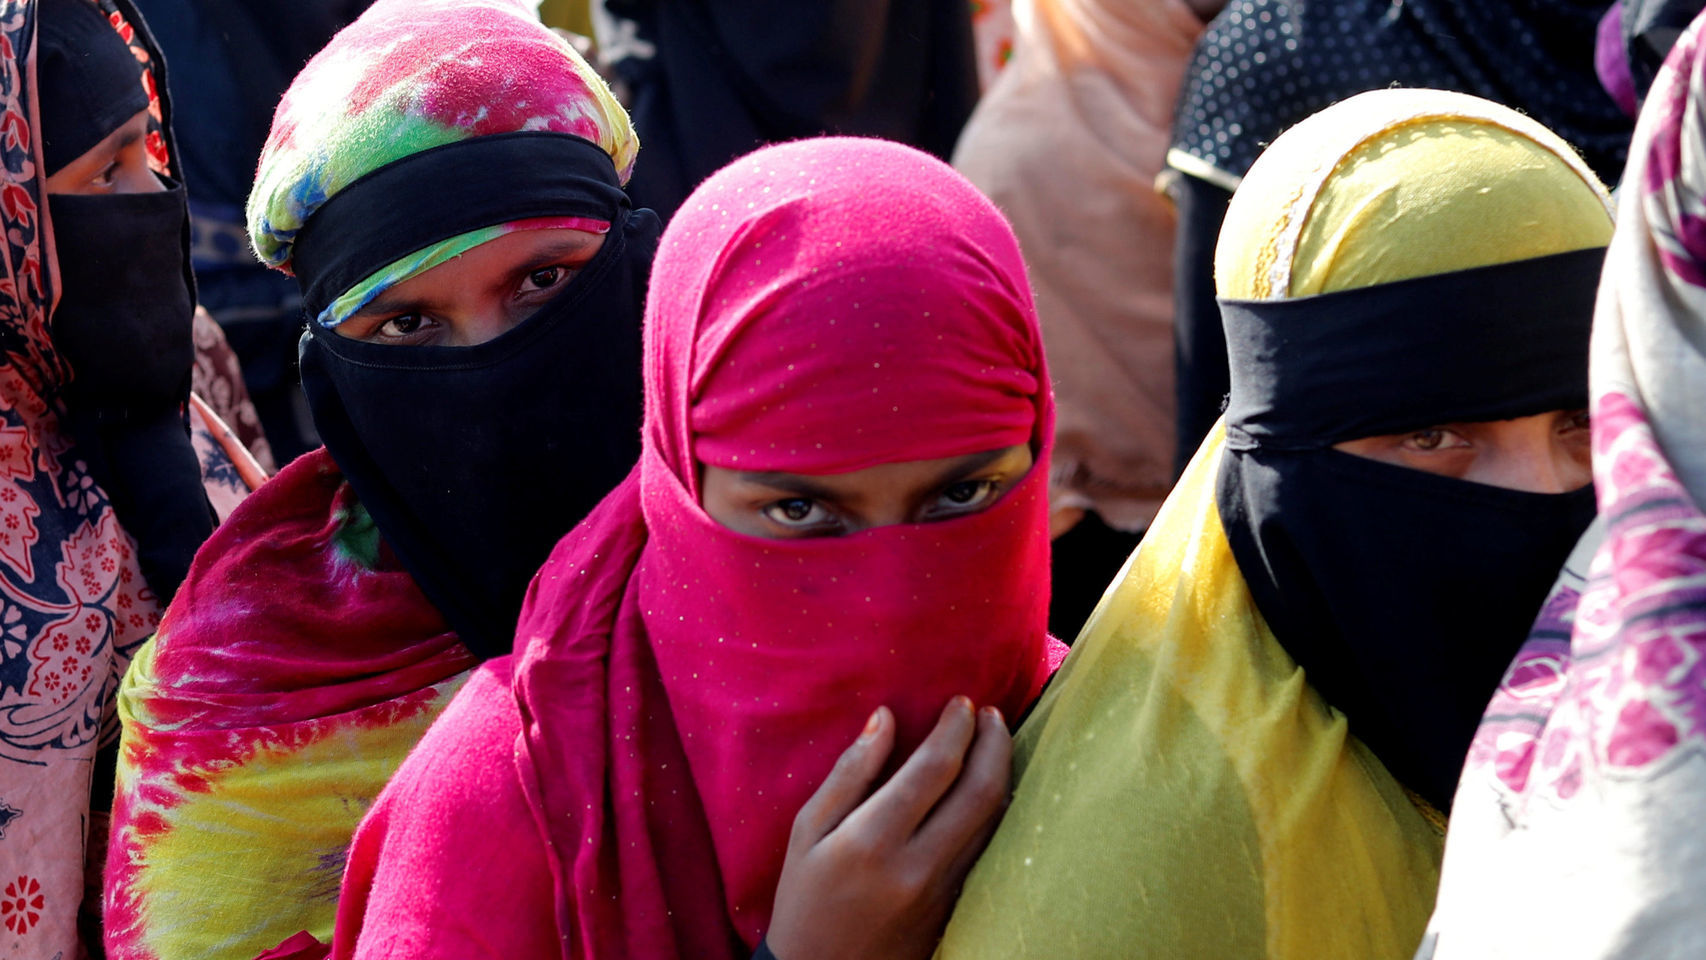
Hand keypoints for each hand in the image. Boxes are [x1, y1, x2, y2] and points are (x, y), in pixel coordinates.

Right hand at [765, 697, 1011, 959]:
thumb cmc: (804, 899)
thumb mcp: (806, 831)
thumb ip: (849, 773)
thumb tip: (885, 717)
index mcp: (872, 840)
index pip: (934, 768)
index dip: (956, 728)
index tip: (961, 703)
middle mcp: (916, 866)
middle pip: (980, 791)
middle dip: (994, 742)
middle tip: (989, 713)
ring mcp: (942, 891)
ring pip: (994, 822)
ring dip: (1002, 773)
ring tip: (995, 740)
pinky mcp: (955, 909)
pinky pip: (987, 850)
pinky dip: (995, 811)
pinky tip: (988, 788)